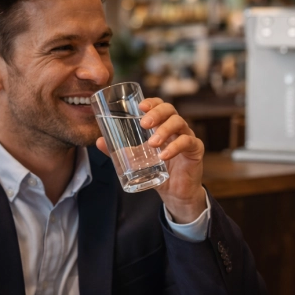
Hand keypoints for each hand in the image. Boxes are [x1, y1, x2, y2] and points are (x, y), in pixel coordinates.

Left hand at [97, 97, 205, 222]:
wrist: (176, 192)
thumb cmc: (158, 170)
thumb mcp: (136, 159)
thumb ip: (119, 150)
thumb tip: (98, 141)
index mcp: (163, 125)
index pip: (160, 106)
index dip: (152, 102)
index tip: (140, 106)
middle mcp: (176, 128)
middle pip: (170, 110)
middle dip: (157, 113)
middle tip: (144, 123)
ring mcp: (187, 136)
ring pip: (179, 123)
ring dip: (164, 130)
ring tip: (152, 143)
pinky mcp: (195, 150)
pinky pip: (187, 142)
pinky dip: (175, 147)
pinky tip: (164, 155)